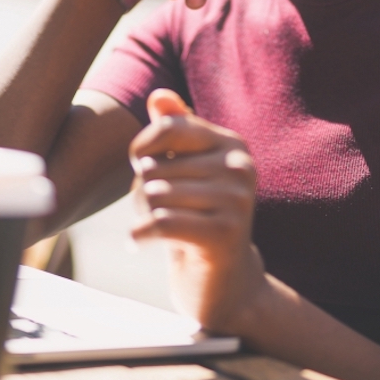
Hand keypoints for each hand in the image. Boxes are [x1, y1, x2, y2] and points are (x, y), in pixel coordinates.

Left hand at [129, 89, 266, 332]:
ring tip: (156, 228)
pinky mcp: (225, 235)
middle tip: (156, 212)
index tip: (141, 168)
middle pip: (156, 166)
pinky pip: (161, 222)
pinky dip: (140, 235)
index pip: (169, 127)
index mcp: (233, 145)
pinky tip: (140, 243)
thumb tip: (159, 96)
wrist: (225, 283)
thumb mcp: (187, 172)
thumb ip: (175, 131)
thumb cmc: (198, 219)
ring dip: (141, 215)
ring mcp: (237, 201)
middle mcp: (240, 167)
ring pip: (154, 194)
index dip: (142, 148)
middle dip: (142, 192)